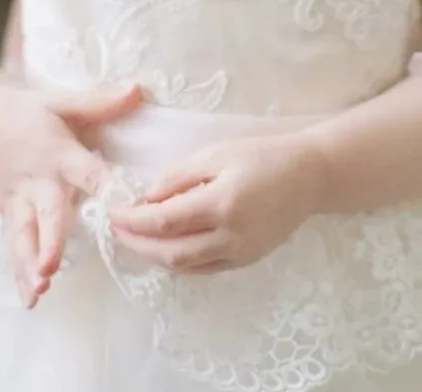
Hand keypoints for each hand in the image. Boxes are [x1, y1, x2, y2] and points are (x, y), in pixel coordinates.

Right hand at [0, 80, 142, 306]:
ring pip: (24, 238)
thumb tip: (139, 90)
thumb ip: (99, 102)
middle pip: (46, 216)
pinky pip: (14, 245)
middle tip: (51, 268)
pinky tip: (29, 298)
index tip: (123, 205)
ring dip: (30, 265)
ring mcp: (19, 201)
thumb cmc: (21, 110)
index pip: (84, 171)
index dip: (104, 186)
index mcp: (58, 154)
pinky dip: (19, 271)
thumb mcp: (59, 101)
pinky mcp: (7, 213)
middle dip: (49, 242)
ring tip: (39, 291)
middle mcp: (38, 182)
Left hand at [109, 133, 321, 274]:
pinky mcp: (246, 260)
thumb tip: (147, 197)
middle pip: (170, 251)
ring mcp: (240, 253)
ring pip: (186, 266)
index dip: (133, 221)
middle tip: (116, 230)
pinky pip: (204, 268)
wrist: (309, 176)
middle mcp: (230, 236)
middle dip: (137, 243)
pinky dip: (179, 261)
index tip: (112, 212)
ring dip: (155, 256)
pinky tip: (166, 248)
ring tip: (134, 239)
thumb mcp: (217, 153)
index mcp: (221, 204)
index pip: (164, 221)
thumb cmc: (263, 156)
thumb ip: (179, 176)